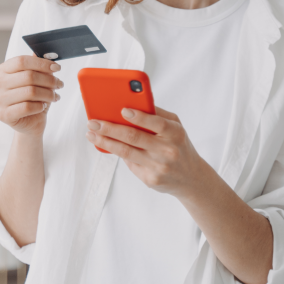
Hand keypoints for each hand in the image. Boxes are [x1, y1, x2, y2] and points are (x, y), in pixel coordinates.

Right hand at [0, 55, 62, 138]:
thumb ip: (38, 65)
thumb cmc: (34, 98)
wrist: (30, 122)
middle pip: (28, 76)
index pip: (22, 61)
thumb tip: (47, 53)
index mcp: (4, 70)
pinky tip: (43, 106)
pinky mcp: (4, 115)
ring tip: (55, 96)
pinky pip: (27, 107)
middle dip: (49, 80)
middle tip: (60, 84)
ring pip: (30, 92)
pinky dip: (39, 106)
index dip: (42, 63)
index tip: (57, 67)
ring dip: (48, 94)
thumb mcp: (38, 79)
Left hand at [85, 106, 204, 197]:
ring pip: (126, 152)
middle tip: (93, 123)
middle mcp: (168, 151)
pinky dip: (117, 152)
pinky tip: (106, 145)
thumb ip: (157, 115)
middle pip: (134, 138)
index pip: (157, 123)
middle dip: (110, 129)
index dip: (139, 117)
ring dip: (105, 142)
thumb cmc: (179, 145)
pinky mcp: (150, 179)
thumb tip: (132, 104)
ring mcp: (158, 167)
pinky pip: (129, 163)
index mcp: (176, 134)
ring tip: (91, 134)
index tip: (122, 110)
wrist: (192, 179)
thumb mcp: (176, 127)